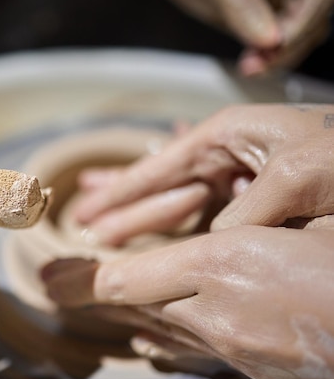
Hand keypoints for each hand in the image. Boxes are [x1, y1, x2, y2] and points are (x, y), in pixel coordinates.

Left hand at [41, 225, 333, 378]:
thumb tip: (184, 255)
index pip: (128, 279)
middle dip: (88, 295)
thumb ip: (229, 246)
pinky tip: (147, 340)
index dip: (84, 279)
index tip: (50, 279)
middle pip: (134, 305)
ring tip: (85, 302)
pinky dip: (165, 340)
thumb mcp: (290, 231)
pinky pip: (195, 352)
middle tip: (51, 287)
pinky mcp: (258, 369)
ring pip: (161, 327)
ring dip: (123, 313)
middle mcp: (219, 315)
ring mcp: (237, 349)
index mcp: (224, 266)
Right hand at [73, 103, 333, 245]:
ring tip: (102, 227)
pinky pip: (204, 211)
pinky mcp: (256, 198)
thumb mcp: (296, 179)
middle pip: (159, 184)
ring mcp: (241, 176)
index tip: (87, 213)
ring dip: (140, 215)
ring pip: (177, 200)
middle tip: (83, 224)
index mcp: (227, 134)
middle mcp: (228, 153)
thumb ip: (242, 213)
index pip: (159, 167)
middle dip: (122, 205)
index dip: (122, 193)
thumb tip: (212, 244)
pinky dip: (175, 222)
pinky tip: (153, 228)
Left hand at [151, 0, 333, 75]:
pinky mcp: (266, 14)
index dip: (302, 22)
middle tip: (257, 67)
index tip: (274, 46)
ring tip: (250, 68)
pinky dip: (269, 55)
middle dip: (290, 46)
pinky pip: (280, 39)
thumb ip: (239, 3)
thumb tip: (268, 40)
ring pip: (302, 31)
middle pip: (314, 15)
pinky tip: (251, 64)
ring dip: (280, 55)